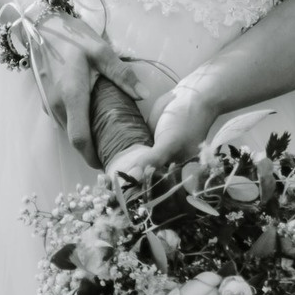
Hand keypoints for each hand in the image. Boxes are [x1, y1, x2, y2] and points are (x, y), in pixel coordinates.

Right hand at [26, 11, 137, 166]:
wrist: (41, 25)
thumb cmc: (72, 37)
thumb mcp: (101, 50)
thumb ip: (122, 74)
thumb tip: (143, 94)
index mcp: (71, 96)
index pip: (80, 138)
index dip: (92, 156)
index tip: (108, 164)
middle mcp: (56, 105)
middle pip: (75, 138)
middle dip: (93, 149)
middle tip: (116, 149)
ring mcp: (49, 102)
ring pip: (68, 129)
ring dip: (85, 137)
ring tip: (109, 136)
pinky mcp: (47, 98)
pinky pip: (63, 119)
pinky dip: (78, 124)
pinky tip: (94, 118)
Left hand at [112, 89, 278, 182]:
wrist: (193, 95)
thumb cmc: (187, 122)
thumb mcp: (170, 143)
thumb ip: (151, 161)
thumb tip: (131, 178)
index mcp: (174, 172)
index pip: (153, 189)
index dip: (136, 194)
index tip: (115, 199)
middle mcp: (166, 165)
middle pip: (144, 179)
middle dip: (126, 184)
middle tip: (104, 191)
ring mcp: (156, 152)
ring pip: (138, 166)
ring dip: (124, 171)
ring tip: (102, 181)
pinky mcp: (149, 140)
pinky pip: (135, 152)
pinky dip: (125, 156)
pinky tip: (108, 161)